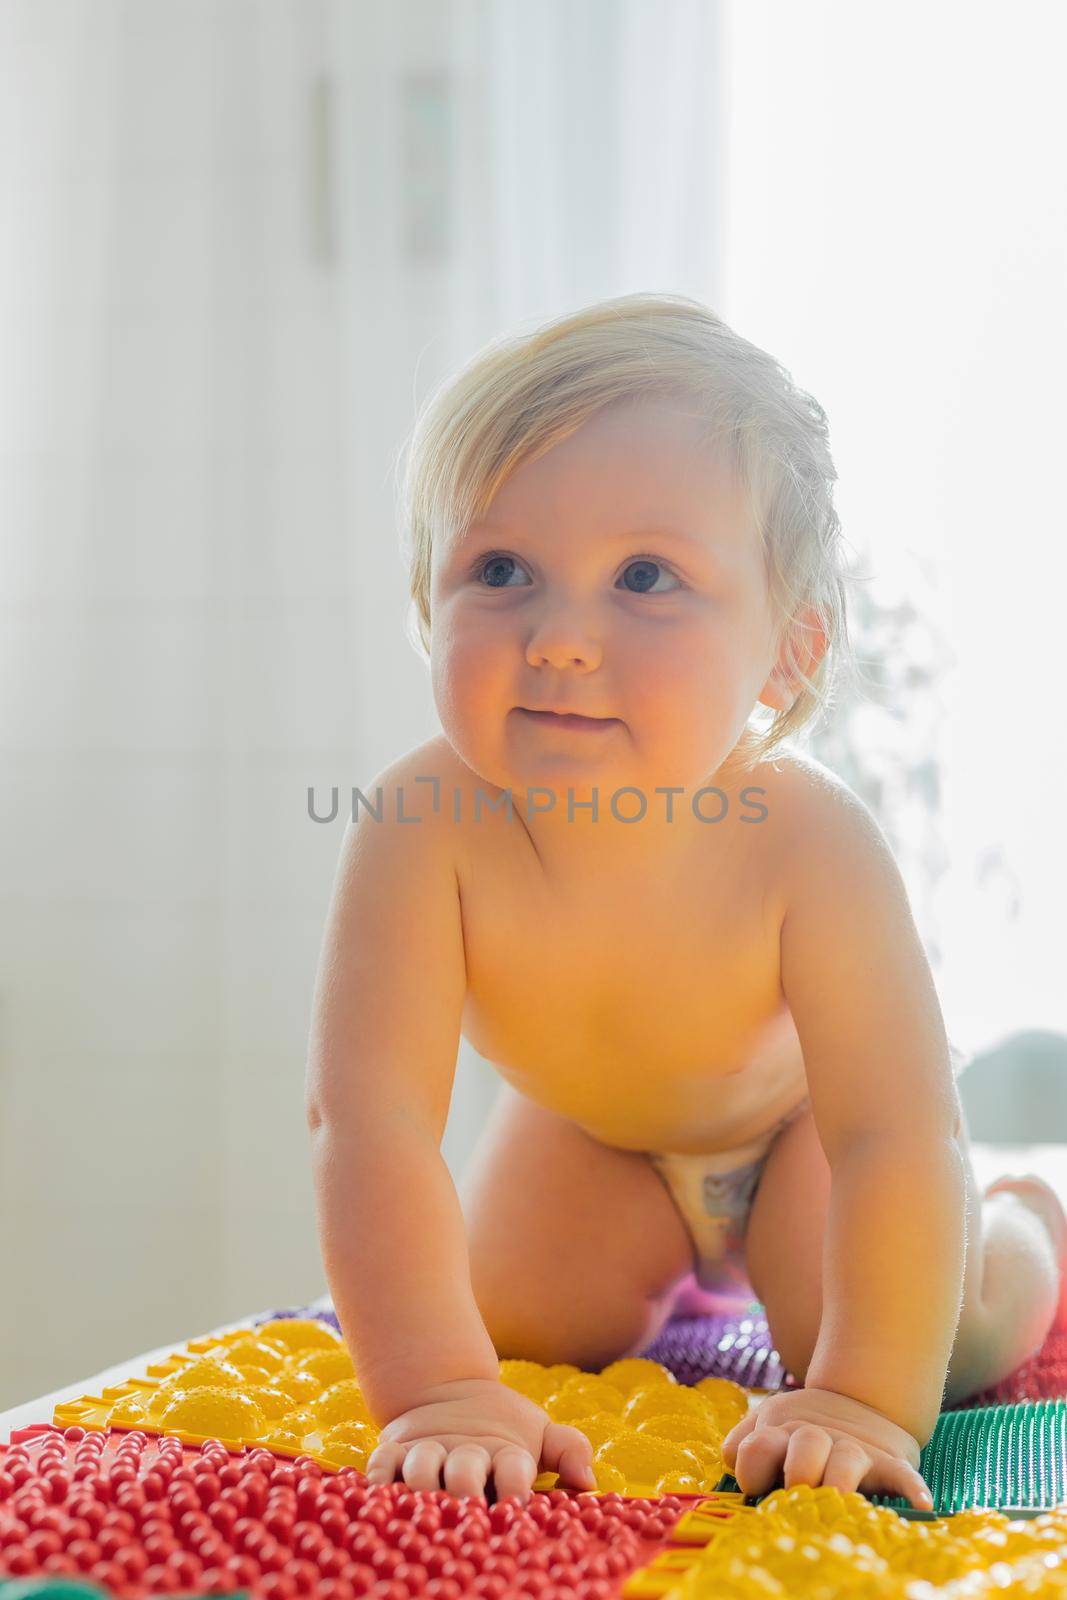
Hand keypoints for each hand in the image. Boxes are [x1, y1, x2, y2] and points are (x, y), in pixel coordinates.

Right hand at [363, 1377, 595, 1502]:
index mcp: (504, 1450)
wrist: (447, 1390)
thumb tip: (589, 1480)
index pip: (513, 1468)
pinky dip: (380, 1477)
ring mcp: (427, 1448)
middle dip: (467, 1492)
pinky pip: (382, 1463)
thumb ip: (568, 1449)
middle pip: (465, 1471)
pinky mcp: (394, 1448)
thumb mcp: (538, 1434)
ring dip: (424, 1486)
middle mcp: (465, 1450)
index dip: (516, 1487)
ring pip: (422, 1467)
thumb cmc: (501, 1432)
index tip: (517, 1511)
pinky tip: (382, 1494)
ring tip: (426, 1511)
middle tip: (468, 1515)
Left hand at [721, 1387, 932, 1510]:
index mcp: (782, 1431)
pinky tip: (921, 1504)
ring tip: (837, 1497)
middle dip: (799, 1471)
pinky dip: (912, 1489)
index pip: (758, 1447)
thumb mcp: (769, 1423)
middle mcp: (817, 1438)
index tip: (756, 1486)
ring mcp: (853, 1449)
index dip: (753, 1468)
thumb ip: (743, 1442)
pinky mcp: (887, 1462)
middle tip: (799, 1490)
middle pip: (805, 1448)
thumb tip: (731, 1463)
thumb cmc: (803, 1429)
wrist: (862, 1399)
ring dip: (840, 1480)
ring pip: (846, 1461)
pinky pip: (902, 1476)